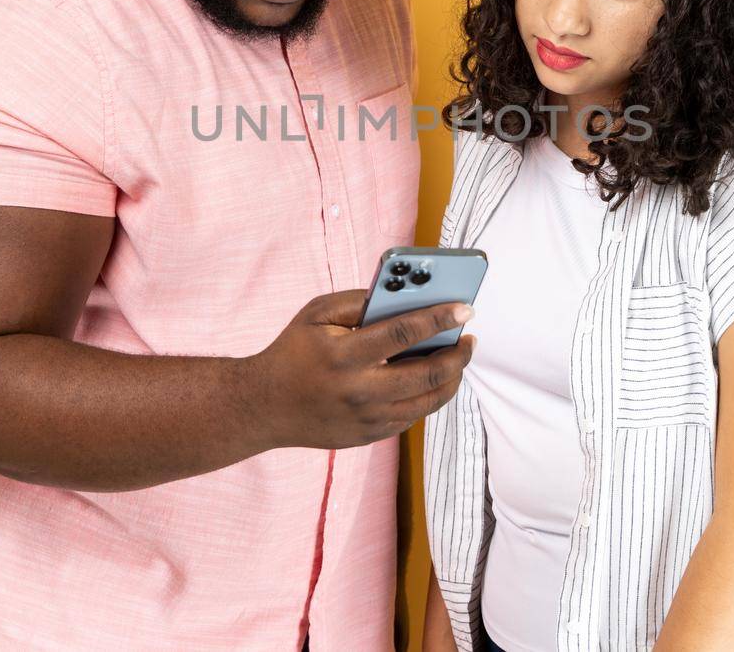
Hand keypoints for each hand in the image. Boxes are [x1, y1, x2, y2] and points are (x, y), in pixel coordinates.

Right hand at [249, 288, 476, 449]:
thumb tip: (404, 297)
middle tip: (470, 337)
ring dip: (452, 377)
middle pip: (427, 374)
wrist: (263, 407)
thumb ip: (358, 302)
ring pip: (428, 401)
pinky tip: (434, 378)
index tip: (466, 308)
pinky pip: (413, 416)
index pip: (404, 334)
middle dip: (458, 353)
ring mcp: (366, 419)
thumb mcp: (316, 314)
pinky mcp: (369, 436)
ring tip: (459, 357)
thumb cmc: (293, 350)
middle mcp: (359, 391)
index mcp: (344, 355)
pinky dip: (430, 396)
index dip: (439, 319)